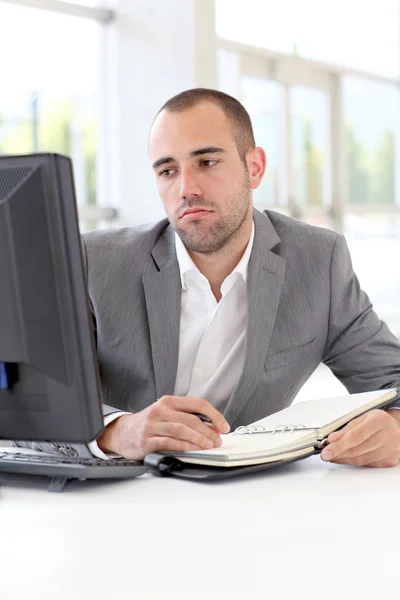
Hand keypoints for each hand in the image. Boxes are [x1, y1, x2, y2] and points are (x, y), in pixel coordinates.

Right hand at [97, 395, 229, 460]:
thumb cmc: (148, 424)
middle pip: (192, 419)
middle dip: (209, 431)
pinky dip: (184, 445)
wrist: (122, 433)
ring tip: (209, 445)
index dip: (214, 415)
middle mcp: (161, 410)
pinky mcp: (146, 440)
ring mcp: (153, 425)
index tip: (224, 426)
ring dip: (199, 439)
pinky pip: (169, 442)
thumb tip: (212, 428)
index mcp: (169, 401)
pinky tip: (193, 448)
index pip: (198, 404)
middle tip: (218, 440)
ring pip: (182, 429)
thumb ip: (186, 417)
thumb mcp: (166, 414)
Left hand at [321, 409, 399, 467]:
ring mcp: (391, 450)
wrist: (398, 428)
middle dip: (338, 453)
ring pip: (361, 459)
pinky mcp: (389, 461)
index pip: (355, 436)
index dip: (339, 445)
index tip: (326, 451)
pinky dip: (353, 462)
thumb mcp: (363, 417)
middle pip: (357, 450)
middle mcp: (388, 436)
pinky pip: (366, 464)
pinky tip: (345, 458)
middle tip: (326, 454)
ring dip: (344, 459)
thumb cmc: (378, 421)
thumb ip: (347, 428)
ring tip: (333, 456)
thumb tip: (332, 439)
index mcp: (380, 420)